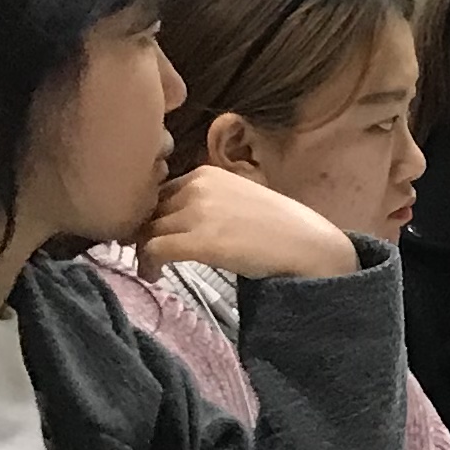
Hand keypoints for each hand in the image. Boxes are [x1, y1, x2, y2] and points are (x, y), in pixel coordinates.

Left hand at [142, 164, 360, 280]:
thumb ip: (207, 203)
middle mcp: (197, 186)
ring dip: (142, 252)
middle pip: (148, 210)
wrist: (307, 245)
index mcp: (206, 173)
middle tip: (146, 256)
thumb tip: (177, 223)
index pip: (159, 192)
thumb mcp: (237, 200)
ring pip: (146, 230)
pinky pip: (154, 249)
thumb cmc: (279, 228)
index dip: (150, 215)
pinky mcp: (199, 241)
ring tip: (151, 269)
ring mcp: (197, 213)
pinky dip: (147, 265)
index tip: (151, 235)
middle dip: (142, 233)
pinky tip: (155, 276)